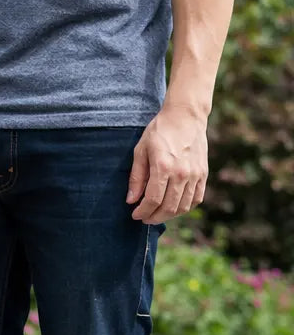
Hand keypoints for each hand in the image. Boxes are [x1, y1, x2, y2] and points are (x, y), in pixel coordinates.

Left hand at [127, 106, 208, 223]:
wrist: (186, 116)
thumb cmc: (159, 131)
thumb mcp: (140, 151)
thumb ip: (136, 177)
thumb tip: (131, 201)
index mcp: (163, 167)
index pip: (153, 200)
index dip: (142, 211)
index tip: (135, 214)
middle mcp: (182, 173)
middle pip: (168, 207)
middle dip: (154, 217)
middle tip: (144, 218)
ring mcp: (195, 174)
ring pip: (183, 207)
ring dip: (169, 216)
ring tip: (157, 214)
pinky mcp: (204, 173)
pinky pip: (196, 199)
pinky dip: (185, 208)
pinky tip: (174, 207)